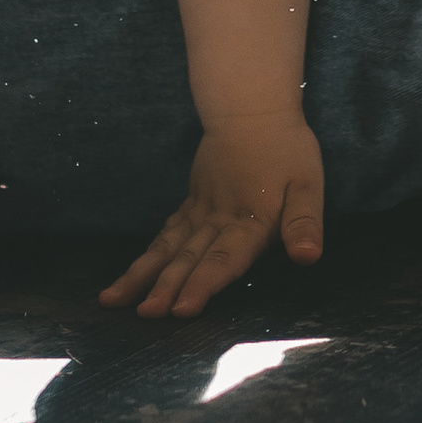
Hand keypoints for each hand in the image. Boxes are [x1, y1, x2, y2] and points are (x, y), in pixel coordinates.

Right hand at [98, 115, 325, 317]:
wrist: (251, 108)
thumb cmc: (287, 148)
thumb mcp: (308, 184)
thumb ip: (304, 223)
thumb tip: (307, 258)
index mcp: (249, 220)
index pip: (224, 259)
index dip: (203, 285)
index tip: (181, 310)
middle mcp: (218, 219)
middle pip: (188, 258)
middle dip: (165, 289)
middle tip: (146, 315)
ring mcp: (199, 209)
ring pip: (167, 248)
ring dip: (142, 275)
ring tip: (113, 299)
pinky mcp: (192, 201)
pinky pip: (166, 232)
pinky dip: (149, 254)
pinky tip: (134, 273)